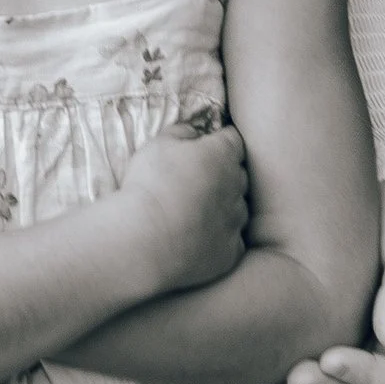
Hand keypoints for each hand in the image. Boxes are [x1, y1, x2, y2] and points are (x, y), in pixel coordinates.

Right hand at [122, 123, 249, 297]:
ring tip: (193, 211)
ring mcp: (235, 222)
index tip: (206, 145)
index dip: (220, 140)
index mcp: (223, 155)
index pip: (234, 139)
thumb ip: (182, 131)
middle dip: (223, 173)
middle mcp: (237, 187)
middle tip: (195, 179)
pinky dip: (219, 238)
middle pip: (239, 174)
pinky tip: (196, 238)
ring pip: (237, 209)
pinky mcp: (230, 253)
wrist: (145, 240)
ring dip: (223, 207)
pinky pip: (231, 241)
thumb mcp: (159, 143)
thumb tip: (194, 131)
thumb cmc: (150, 185)